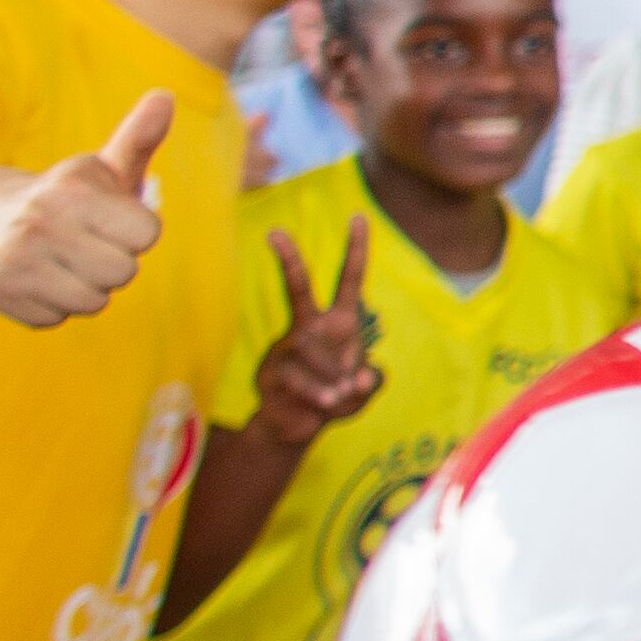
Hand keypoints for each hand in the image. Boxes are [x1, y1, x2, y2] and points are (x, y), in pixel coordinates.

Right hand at [0, 92, 173, 325]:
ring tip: (61, 261)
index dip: (137, 231)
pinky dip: (52, 305)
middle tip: (85, 244)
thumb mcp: (101, 168)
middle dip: (113, 261)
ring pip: (92, 302)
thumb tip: (166, 96)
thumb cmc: (63, 196)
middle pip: (123, 273)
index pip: (148, 234)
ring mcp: (11, 259)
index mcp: (71, 190)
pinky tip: (35, 277)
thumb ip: (140, 138)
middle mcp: (37, 223)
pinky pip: (56, 318)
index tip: (112, 220)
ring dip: (85, 287)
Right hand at [243, 218, 384, 449]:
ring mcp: (288, 345)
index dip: (356, 248)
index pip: (350, 278)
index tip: (358, 216)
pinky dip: (318, 394)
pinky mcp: (272, 368)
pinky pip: (299, 378)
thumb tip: (358, 377)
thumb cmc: (336, 397)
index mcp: (341, 321)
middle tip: (274, 231)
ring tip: (337, 397)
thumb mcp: (363, 390)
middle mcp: (312, 326)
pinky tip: (326, 403)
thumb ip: (369, 382)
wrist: (298, 424)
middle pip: (297, 289)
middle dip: (288, 260)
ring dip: (330, 380)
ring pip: (310, 352)